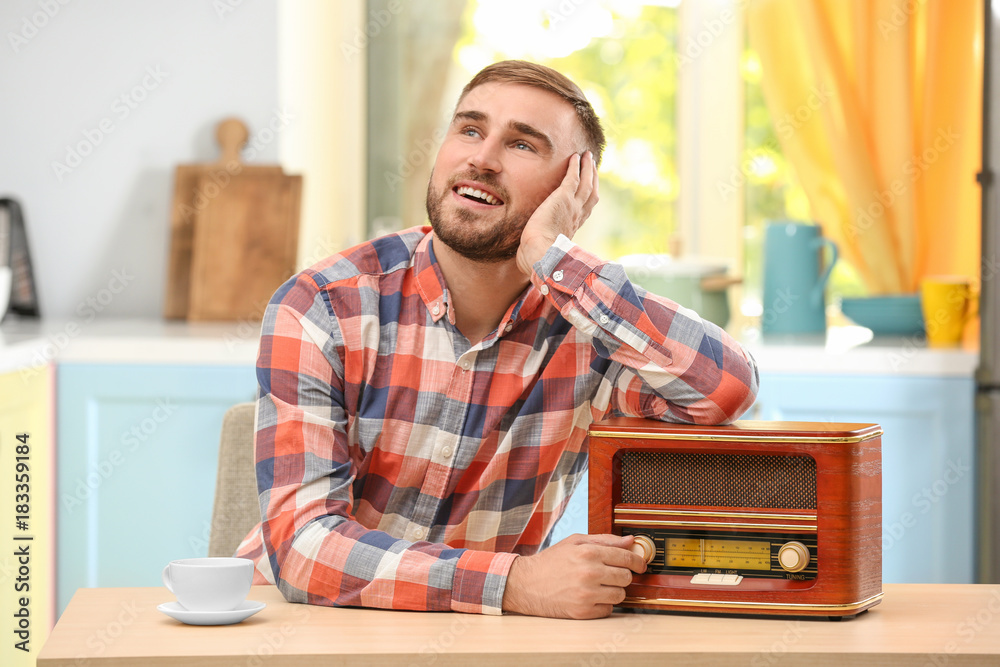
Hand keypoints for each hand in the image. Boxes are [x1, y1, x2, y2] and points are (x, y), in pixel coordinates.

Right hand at [501, 533, 644, 618]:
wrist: (526, 584)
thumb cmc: (551, 562)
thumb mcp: (575, 542)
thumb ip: (604, 540)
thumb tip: (630, 541)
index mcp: (588, 553)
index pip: (626, 557)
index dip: (637, 561)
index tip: (640, 564)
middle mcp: (589, 573)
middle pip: (626, 577)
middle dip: (623, 575)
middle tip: (613, 574)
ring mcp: (586, 594)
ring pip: (620, 595)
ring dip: (615, 590)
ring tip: (601, 585)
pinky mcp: (582, 612)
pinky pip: (608, 609)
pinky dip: (603, 604)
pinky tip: (591, 596)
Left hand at [515, 151, 599, 276]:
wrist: (540, 254)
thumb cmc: (538, 258)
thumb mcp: (541, 251)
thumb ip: (538, 248)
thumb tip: (523, 257)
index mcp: (572, 228)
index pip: (584, 210)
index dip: (587, 198)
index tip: (588, 190)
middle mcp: (577, 216)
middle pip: (591, 194)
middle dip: (593, 179)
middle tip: (592, 166)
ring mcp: (572, 206)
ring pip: (586, 183)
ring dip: (588, 168)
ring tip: (587, 156)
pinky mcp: (563, 198)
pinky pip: (573, 177)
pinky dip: (575, 167)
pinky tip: (574, 157)